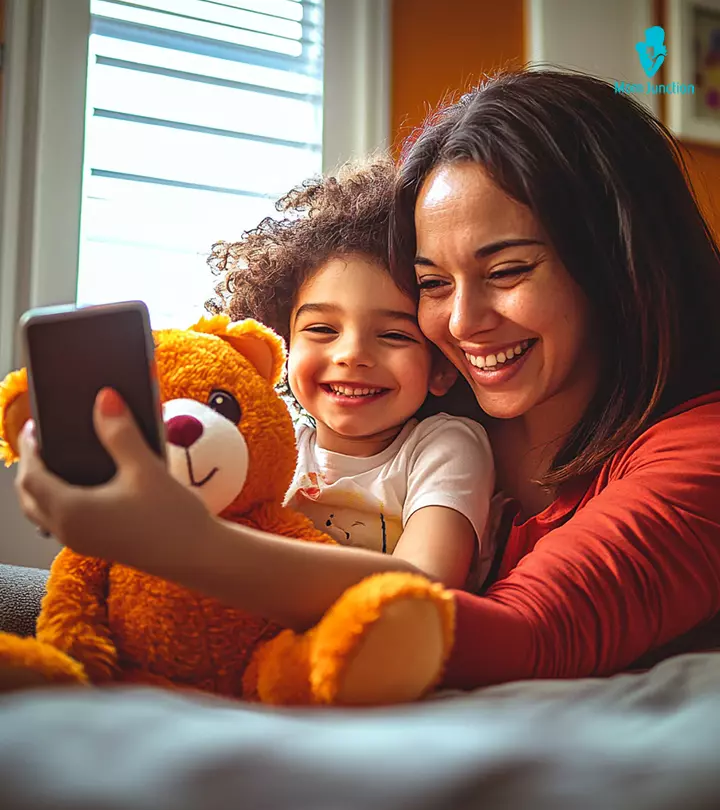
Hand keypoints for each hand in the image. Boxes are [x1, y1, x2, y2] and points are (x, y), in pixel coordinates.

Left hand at [15, 389, 213, 572]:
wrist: (199, 557)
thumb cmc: (173, 518)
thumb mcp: (145, 468)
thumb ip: (120, 432)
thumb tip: (104, 399)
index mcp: (72, 511)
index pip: (31, 477)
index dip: (29, 449)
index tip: (34, 426)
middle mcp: (69, 530)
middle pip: (30, 497)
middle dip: (31, 468)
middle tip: (43, 441)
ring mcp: (82, 542)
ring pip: (44, 512)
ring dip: (43, 487)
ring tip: (60, 461)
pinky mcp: (97, 545)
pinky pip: (63, 521)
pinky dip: (60, 500)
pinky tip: (84, 486)